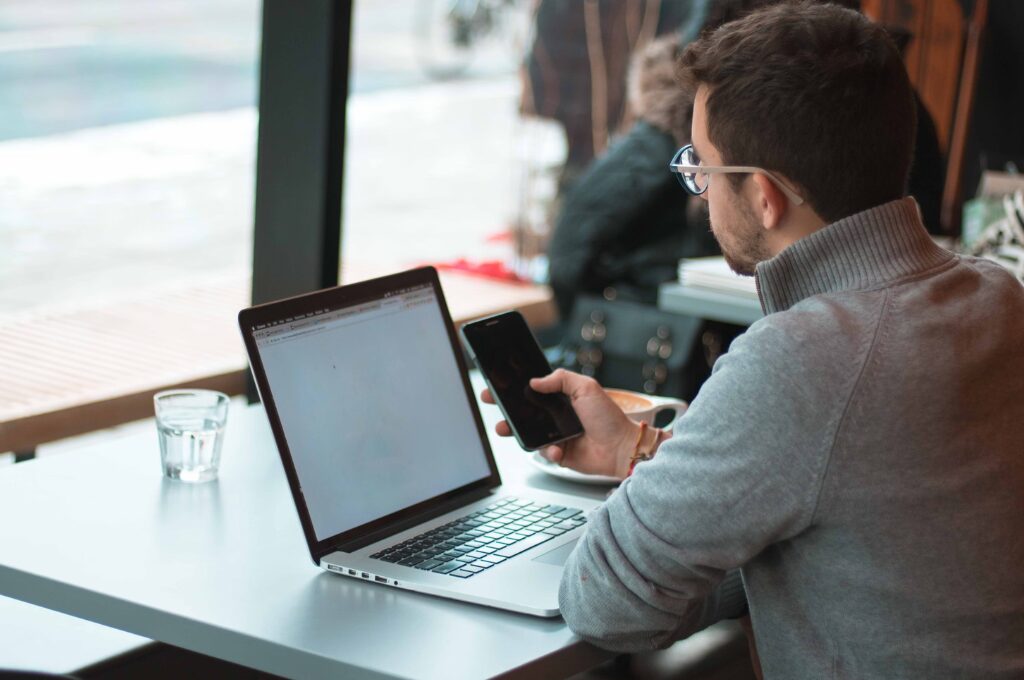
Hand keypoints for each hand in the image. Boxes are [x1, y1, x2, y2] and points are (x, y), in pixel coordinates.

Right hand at [481, 369, 638, 478]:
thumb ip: (560, 379)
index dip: (514, 387)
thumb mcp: (587, 387)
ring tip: (504, 428)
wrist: (621, 448)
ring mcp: (556, 435)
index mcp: (562, 398)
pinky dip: (548, 451)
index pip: (533, 390)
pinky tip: (558, 449)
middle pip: (524, 411)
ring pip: (528, 432)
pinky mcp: (559, 454)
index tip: (497, 384)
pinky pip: (543, 452)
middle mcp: (556, 416)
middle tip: (491, 401)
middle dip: (505, 407)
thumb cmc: (609, 417)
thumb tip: (535, 381)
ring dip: (514, 430)